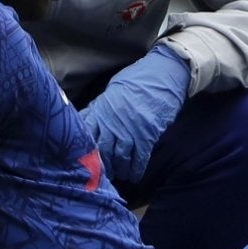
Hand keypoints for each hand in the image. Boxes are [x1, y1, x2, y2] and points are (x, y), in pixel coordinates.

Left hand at [80, 44, 189, 184]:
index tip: (84, 159)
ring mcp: (130, 129)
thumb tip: (87, 118)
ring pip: (120, 157)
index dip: (85, 149)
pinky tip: (135, 176)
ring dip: (120, 169)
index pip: (88, 134)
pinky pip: (140, 157)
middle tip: (102, 175)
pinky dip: (136, 169)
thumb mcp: (113, 89)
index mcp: (102, 109)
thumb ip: (100, 106)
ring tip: (121, 176)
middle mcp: (113, 121)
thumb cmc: (138, 78)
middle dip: (102, 165)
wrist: (163, 72)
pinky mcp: (147, 134)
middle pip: (102, 150)